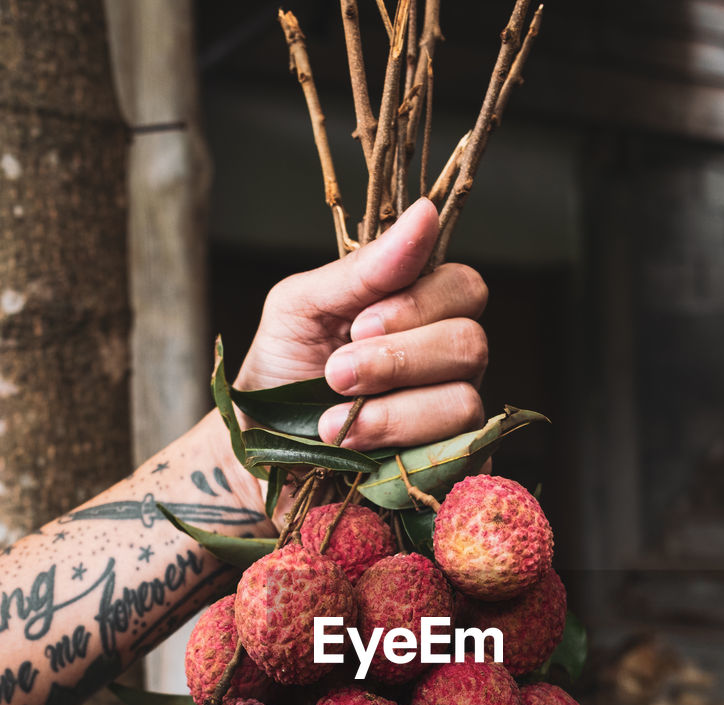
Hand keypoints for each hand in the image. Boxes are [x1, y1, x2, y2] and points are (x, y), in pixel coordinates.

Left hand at [235, 198, 487, 450]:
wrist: (253, 452)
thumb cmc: (281, 371)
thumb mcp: (301, 308)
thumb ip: (363, 269)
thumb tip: (425, 214)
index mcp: (422, 313)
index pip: (465, 289)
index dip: (419, 304)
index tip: (358, 324)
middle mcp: (448, 365)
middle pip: (469, 345)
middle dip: (396, 361)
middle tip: (335, 375)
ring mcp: (453, 422)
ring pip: (463, 403)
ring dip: (391, 413)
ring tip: (331, 425)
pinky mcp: (450, 472)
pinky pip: (456, 457)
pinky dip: (398, 451)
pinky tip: (357, 454)